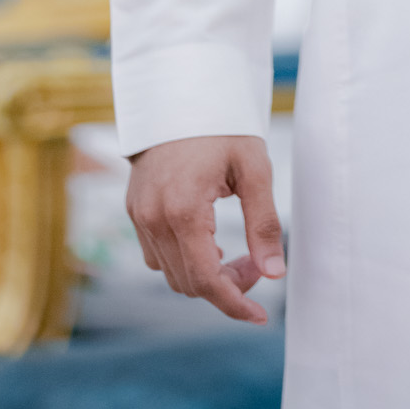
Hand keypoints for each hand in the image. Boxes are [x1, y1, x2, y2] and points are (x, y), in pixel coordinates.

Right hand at [126, 134, 284, 322]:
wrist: (181, 92)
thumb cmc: (223, 126)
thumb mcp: (254, 168)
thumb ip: (264, 224)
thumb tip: (275, 273)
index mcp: (183, 210)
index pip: (205, 280)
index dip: (233, 304)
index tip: (259, 316)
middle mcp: (154, 219)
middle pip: (188, 283)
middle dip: (226, 286)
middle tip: (256, 264)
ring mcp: (139, 215)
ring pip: (170, 274)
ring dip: (204, 275)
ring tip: (234, 253)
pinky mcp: (134, 210)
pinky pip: (156, 255)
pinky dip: (183, 259)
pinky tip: (208, 240)